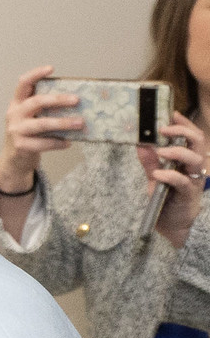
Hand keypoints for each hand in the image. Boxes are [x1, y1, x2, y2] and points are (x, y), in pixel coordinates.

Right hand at [0, 63, 81, 192]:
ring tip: (80, 123)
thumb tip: (75, 100)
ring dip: (63, 123)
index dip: (35, 74)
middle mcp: (14, 114)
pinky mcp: (20, 145)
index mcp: (17, 103)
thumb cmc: (28, 133)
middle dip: (58, 100)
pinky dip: (58, 142)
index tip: (51, 68)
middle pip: (36, 102)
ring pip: (42, 124)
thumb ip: (43, 107)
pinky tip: (68, 142)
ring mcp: (16, 130)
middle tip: (77, 100)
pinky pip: (43, 143)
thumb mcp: (30, 116)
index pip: (23, 84)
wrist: (14, 158)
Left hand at [141, 110, 206, 249]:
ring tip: (160, 151)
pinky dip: (170, 175)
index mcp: (188, 159)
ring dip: (177, 152)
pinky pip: (183, 182)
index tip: (172, 114)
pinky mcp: (188, 194)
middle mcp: (194, 167)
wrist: (171, 223)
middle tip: (163, 130)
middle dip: (182, 132)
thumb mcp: (155, 175)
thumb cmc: (166, 196)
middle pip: (198, 142)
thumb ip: (149, 160)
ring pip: (196, 159)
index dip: (185, 124)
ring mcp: (194, 180)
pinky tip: (157, 174)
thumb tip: (140, 143)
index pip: (192, 136)